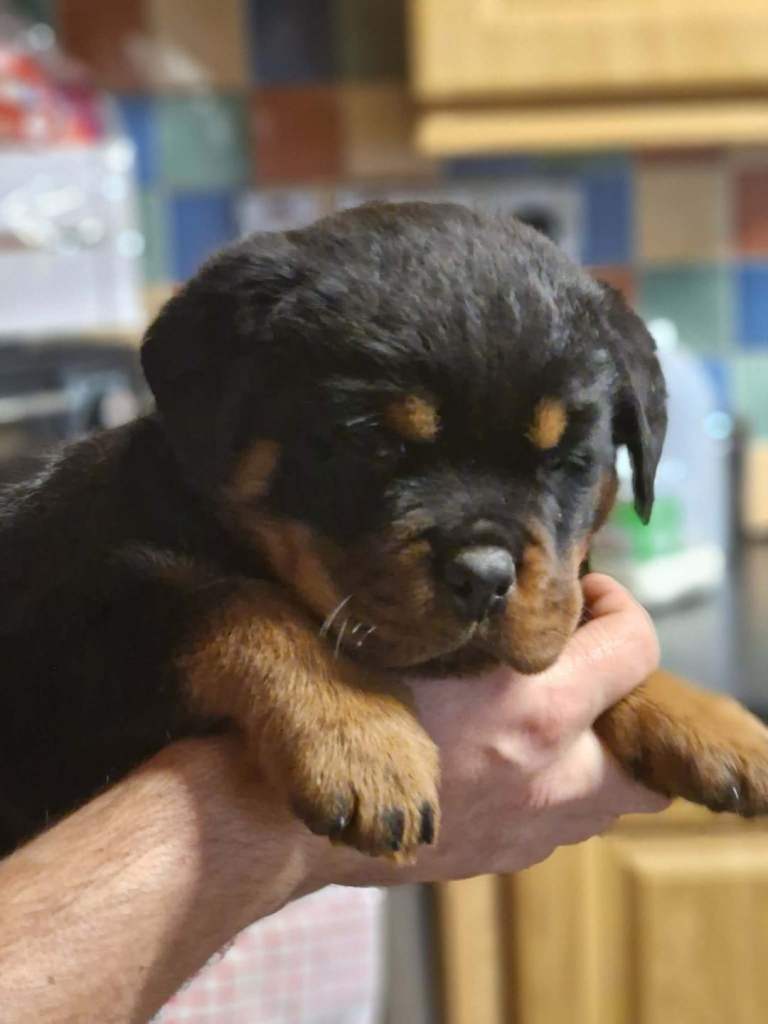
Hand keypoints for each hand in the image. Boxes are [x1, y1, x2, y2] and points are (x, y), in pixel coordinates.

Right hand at [311, 573, 667, 886]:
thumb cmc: (332, 701)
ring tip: (539, 714)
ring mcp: (526, 830)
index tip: (579, 596)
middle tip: (577, 672)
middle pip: (645, 763)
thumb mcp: (401, 629)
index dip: (618, 610)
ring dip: (589, 754)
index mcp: (533, 710)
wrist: (282, 809)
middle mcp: (547, 779)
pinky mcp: (497, 856)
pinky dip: (550, 792)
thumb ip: (478, 606)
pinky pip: (556, 825)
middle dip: (624, 711)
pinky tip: (501, 762)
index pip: (636, 648)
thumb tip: (519, 579)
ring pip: (605, 800)